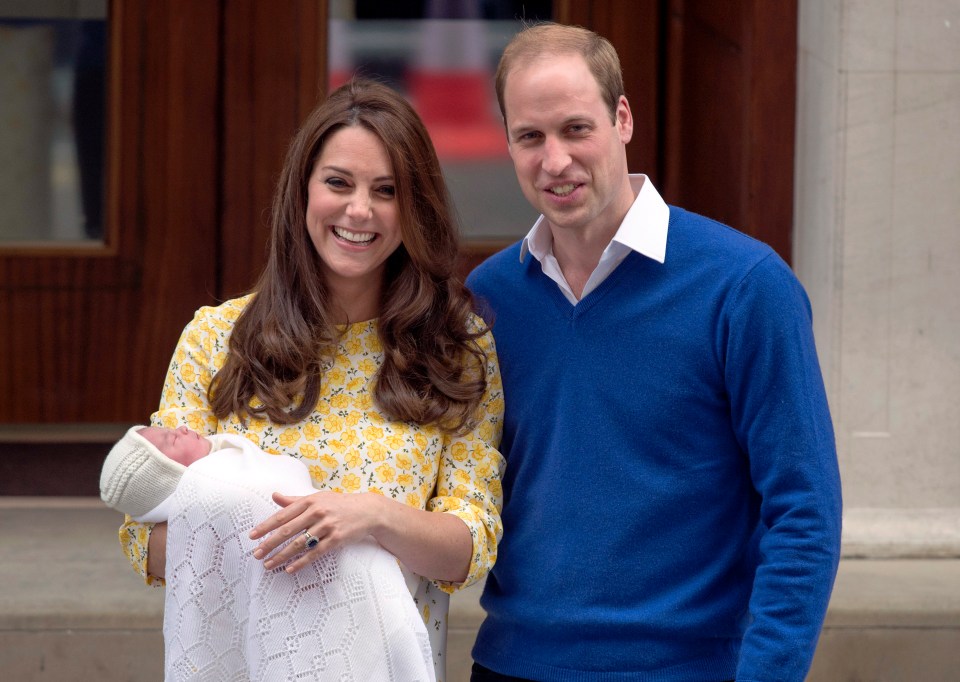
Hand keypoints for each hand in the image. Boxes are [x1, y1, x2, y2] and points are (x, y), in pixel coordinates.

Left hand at [248, 491, 382, 573]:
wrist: (368, 510)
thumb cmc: (339, 504)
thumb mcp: (318, 498)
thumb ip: (295, 500)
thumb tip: (274, 495)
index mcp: (309, 501)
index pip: (282, 515)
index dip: (266, 526)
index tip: (252, 536)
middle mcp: (317, 512)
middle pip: (287, 530)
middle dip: (269, 543)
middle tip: (256, 554)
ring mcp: (327, 526)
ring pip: (299, 543)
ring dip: (282, 556)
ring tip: (268, 564)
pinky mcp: (336, 539)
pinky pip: (315, 553)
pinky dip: (301, 562)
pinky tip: (290, 569)